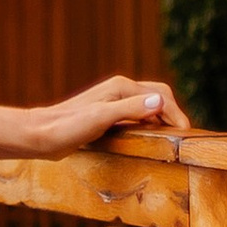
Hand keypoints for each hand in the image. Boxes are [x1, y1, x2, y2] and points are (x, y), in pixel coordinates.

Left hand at [22, 76, 188, 157]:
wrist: (40, 136)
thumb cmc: (67, 127)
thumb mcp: (101, 118)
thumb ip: (130, 109)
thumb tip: (159, 102)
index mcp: (121, 87)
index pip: (162, 95)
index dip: (177, 114)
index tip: (186, 135)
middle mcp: (119, 91)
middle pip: (158, 96)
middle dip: (173, 114)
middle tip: (182, 137)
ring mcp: (113, 103)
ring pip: (148, 107)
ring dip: (162, 120)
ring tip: (171, 139)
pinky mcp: (107, 116)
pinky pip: (136, 117)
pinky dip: (148, 125)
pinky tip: (149, 139)